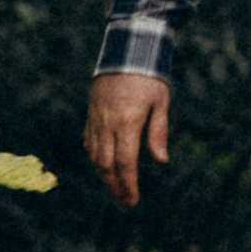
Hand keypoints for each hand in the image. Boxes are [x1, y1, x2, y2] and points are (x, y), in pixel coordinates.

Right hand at [85, 73, 169, 210]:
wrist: (126, 49)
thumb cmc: (149, 75)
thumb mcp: (161, 101)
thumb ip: (158, 132)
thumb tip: (161, 160)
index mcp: (127, 122)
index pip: (125, 163)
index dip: (127, 184)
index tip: (132, 201)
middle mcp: (108, 123)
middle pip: (106, 164)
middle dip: (114, 186)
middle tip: (124, 202)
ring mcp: (96, 118)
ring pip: (95, 156)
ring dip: (104, 175)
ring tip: (115, 188)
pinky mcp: (91, 113)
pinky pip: (89, 142)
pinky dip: (95, 157)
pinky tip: (102, 165)